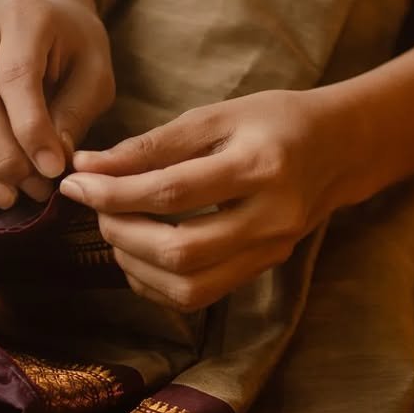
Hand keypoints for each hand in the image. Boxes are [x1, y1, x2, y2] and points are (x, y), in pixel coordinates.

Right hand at [0, 0, 114, 208]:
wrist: (41, 14)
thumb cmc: (74, 48)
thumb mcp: (95, 74)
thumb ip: (76, 114)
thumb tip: (51, 163)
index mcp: (24, 15)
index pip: (16, 76)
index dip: (31, 129)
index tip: (53, 170)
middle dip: (2, 154)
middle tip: (35, 189)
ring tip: (11, 196)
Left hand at [59, 89, 355, 310]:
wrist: (339, 148)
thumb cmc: (274, 121)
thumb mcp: (216, 116)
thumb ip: (151, 145)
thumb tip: (87, 167)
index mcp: (260, 166)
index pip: (172, 193)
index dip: (114, 192)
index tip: (74, 183)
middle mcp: (271, 218)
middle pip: (180, 251)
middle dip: (121, 232)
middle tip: (96, 206)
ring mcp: (270, 251)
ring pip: (188, 286)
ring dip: (135, 263)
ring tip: (116, 228)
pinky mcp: (263, 269)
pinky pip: (199, 296)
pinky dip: (156, 282)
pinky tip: (140, 253)